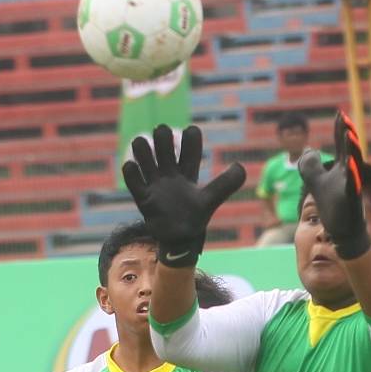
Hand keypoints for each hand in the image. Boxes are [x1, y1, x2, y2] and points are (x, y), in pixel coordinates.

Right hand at [120, 123, 245, 267]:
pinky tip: (131, 165)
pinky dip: (130, 172)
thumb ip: (226, 183)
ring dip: (142, 149)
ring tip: (141, 144)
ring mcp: (155, 184)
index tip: (191, 132)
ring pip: (145, 159)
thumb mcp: (212, 199)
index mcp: (188, 172)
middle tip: (162, 133)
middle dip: (162, 137)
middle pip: (164, 147)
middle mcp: (170, 174)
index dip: (190, 138)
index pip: (189, 148)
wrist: (179, 239)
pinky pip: (133, 182)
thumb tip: (240, 166)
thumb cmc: (196, 217)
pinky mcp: (143, 198)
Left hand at [297, 111, 370, 259]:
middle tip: (344, 119)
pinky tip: (350, 166)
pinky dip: (352, 177)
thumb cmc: (333, 206)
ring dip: (351, 151)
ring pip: (353, 166)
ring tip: (349, 136)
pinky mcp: (351, 202)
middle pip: (348, 151)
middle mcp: (349, 175)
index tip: (339, 113)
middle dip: (347, 134)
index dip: (339, 130)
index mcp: (341, 168)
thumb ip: (310, 165)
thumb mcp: (316, 182)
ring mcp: (351, 188)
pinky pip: (353, 188)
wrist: (344, 232)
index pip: (340, 145)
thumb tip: (308, 149)